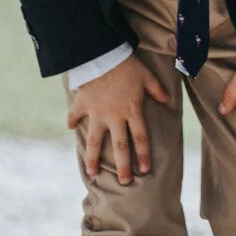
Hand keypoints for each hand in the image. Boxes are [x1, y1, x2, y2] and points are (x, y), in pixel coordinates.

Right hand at [67, 56, 171, 185]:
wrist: (102, 53)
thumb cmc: (127, 64)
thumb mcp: (146, 75)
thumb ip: (156, 89)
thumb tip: (167, 101)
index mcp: (132, 110)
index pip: (140, 138)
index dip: (143, 155)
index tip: (145, 171)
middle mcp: (114, 116)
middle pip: (120, 146)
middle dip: (123, 166)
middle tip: (124, 183)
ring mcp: (96, 113)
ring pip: (94, 141)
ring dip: (93, 158)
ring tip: (92, 173)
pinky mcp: (82, 104)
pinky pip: (75, 115)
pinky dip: (71, 121)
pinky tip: (69, 129)